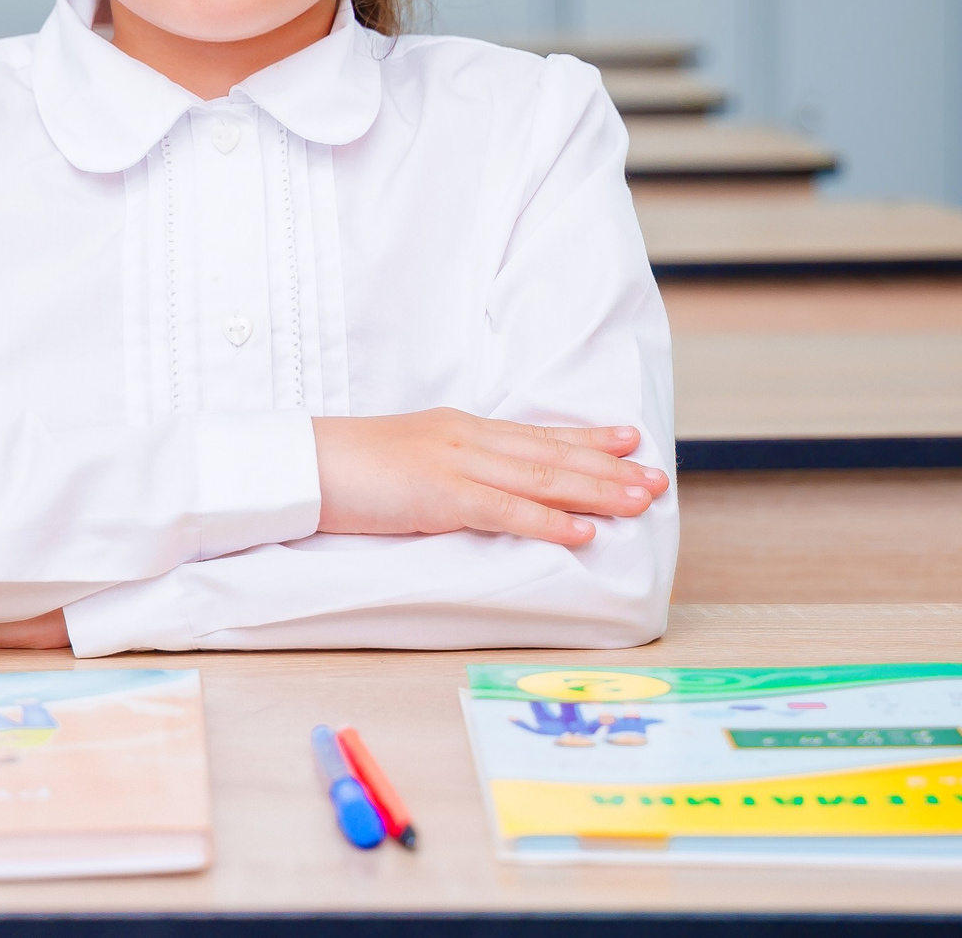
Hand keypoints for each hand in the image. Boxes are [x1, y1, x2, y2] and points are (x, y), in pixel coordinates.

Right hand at [311, 410, 667, 547]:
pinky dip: (549, 522)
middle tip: (658, 478)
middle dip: (610, 468)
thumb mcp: (410, 458)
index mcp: (461, 429)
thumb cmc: (348, 469)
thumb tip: (483, 489)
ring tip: (640, 501)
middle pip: (552, 454)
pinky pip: (506, 511)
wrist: (303, 463)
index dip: (588, 438)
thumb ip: (450, 468)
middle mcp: (468, 438)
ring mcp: (456, 464)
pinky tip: (584, 532)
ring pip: (542, 478)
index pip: (537, 434)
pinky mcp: (440, 496)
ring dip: (597, 491)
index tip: (630, 440)